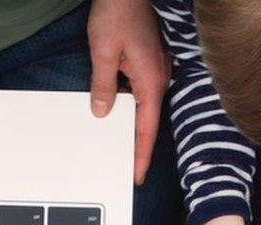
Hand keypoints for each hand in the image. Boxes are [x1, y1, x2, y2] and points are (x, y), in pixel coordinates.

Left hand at [88, 0, 169, 184]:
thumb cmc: (118, 12)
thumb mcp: (102, 50)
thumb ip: (103, 84)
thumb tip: (103, 111)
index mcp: (150, 79)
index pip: (146, 128)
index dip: (141, 154)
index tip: (137, 174)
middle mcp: (158, 77)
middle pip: (147, 120)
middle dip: (136, 145)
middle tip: (126, 167)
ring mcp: (155, 69)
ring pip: (143, 105)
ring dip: (131, 123)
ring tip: (116, 143)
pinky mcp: (149, 61)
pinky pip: (140, 90)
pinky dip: (129, 103)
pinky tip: (115, 107)